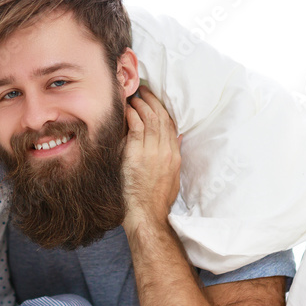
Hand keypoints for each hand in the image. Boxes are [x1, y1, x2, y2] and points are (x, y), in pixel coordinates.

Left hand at [122, 86, 180, 232]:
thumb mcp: (172, 178)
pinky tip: (127, 109)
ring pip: (150, 119)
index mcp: (175, 156)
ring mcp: (152, 152)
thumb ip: (173, 158)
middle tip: (144, 91)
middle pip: (162, 118)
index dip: (164, 110)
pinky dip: (131, 116)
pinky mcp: (137, 155)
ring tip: (134, 96)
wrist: (147, 215)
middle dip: (153, 101)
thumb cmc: (155, 201)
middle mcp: (166, 151)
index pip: (172, 125)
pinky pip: (135, 128)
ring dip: (141, 105)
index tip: (156, 101)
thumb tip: (178, 139)